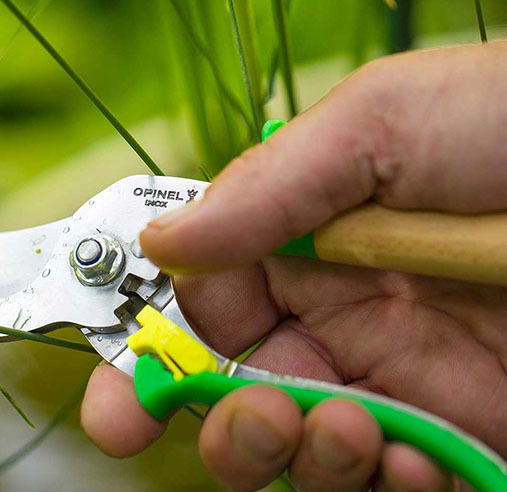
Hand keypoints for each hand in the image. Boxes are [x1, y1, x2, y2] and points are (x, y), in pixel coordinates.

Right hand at [82, 42, 506, 491]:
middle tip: (252, 426)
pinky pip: (390, 486)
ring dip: (304, 460)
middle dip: (224, 431)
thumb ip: (263, 191)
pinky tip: (414, 462)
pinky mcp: (461, 433)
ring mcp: (399, 383)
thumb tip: (158, 242)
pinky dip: (386, 489)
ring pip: (305, 454)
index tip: (118, 406)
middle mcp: (339, 321)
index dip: (153, 360)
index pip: (203, 313)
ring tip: (351, 430)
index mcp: (302, 249)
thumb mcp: (378, 125)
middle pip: (239, 399)